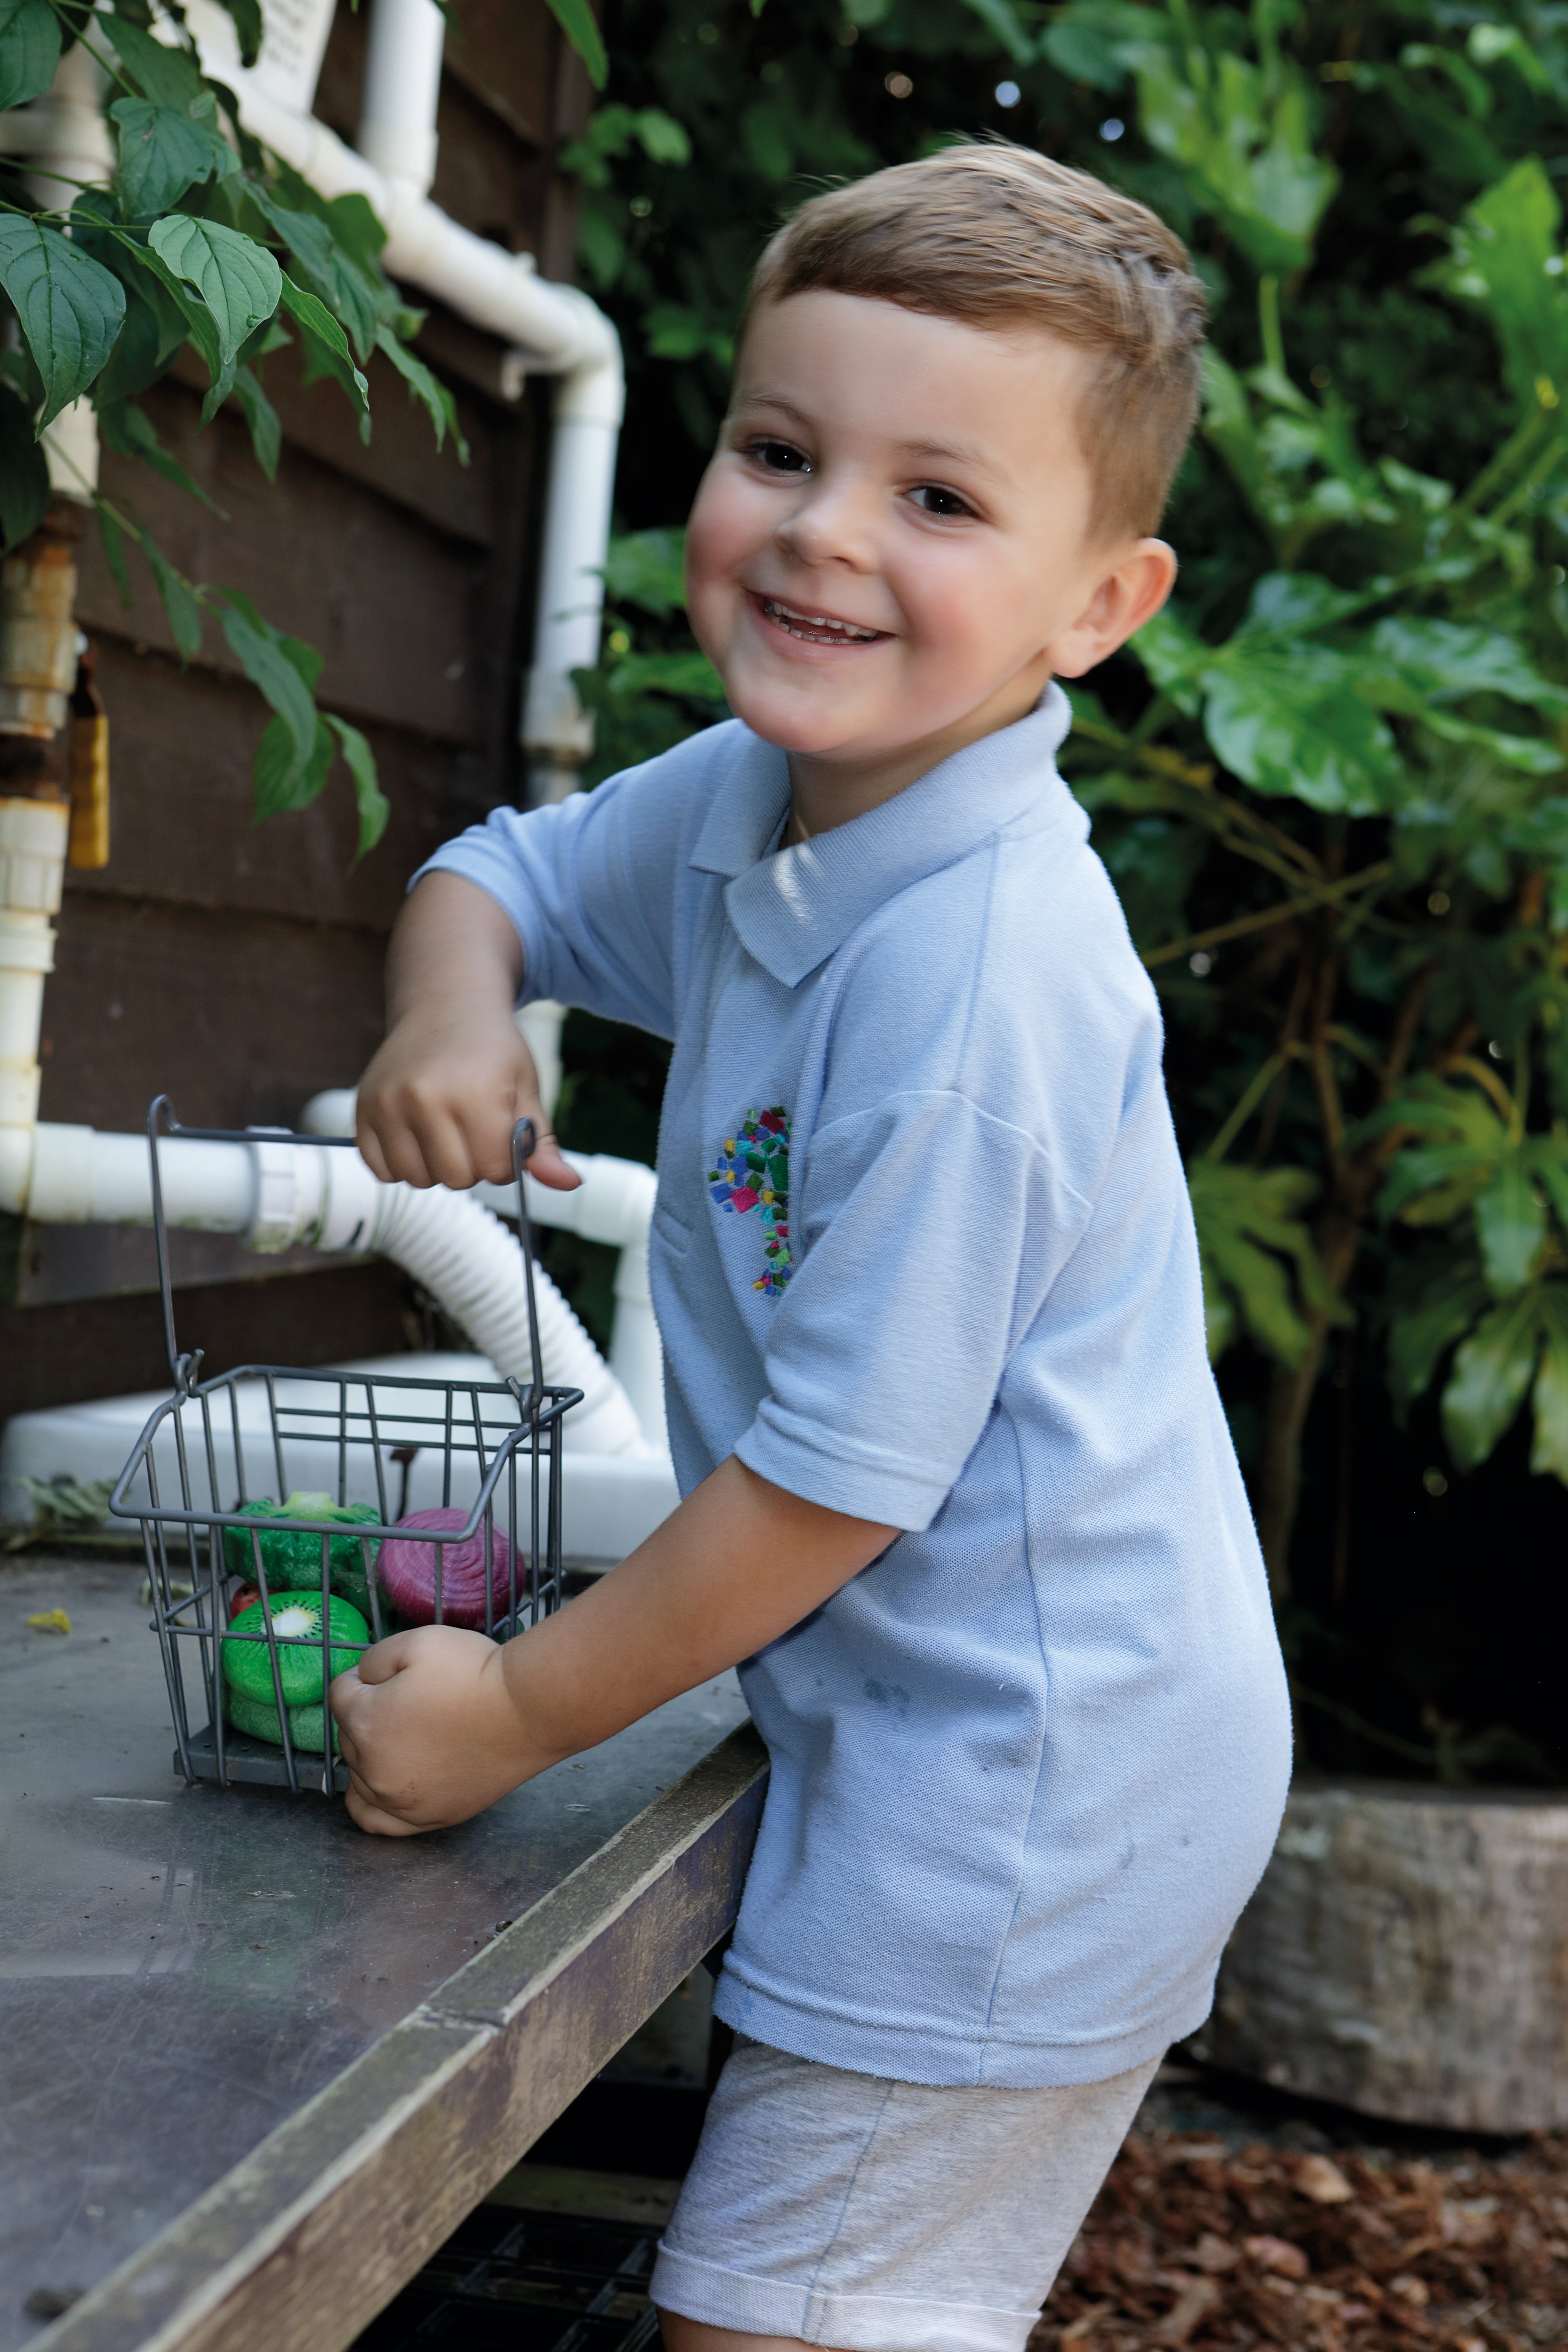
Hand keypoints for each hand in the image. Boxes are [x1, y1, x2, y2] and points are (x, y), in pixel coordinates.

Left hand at [330, 1626, 551, 1834]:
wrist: (527, 1710)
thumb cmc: (474, 1672)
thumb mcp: (417, 1642)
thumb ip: (372, 1659)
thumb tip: (361, 1681)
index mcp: (366, 1721)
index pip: (340, 1695)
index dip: (363, 1678)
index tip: (392, 1673)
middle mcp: (373, 1768)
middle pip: (349, 1736)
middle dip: (368, 1714)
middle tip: (407, 1699)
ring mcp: (399, 1800)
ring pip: (358, 1776)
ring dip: (370, 1753)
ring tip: (404, 1736)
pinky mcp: (427, 1818)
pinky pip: (375, 1821)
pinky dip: (370, 1801)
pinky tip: (382, 1785)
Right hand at [355, 871, 578, 1191]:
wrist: (444, 1002)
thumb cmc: (491, 1048)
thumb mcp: (527, 1088)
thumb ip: (542, 1142)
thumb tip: (569, 1184)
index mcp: (475, 1094)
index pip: (495, 1171)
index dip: (505, 1160)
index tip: (501, 1132)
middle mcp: (425, 1098)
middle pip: (456, 1179)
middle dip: (472, 1165)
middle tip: (473, 1129)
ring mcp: (389, 1103)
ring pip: (417, 1179)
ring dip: (436, 1167)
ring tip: (445, 1130)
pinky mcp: (364, 1107)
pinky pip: (381, 1169)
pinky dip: (401, 1163)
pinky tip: (417, 1133)